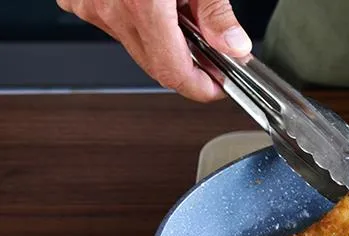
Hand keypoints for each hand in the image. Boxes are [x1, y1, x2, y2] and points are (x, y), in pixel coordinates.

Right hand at [56, 0, 251, 101]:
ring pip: (135, 42)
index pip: (172, 73)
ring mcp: (87, 3)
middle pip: (155, 63)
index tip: (217, 87)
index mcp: (142, 4)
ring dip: (162, 38)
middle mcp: (108, 8)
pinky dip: (137, 17)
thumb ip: (215, 11)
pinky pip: (112, 20)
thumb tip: (234, 46)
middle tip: (213, 54)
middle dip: (187, 64)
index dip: (200, 87)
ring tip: (179, 7)